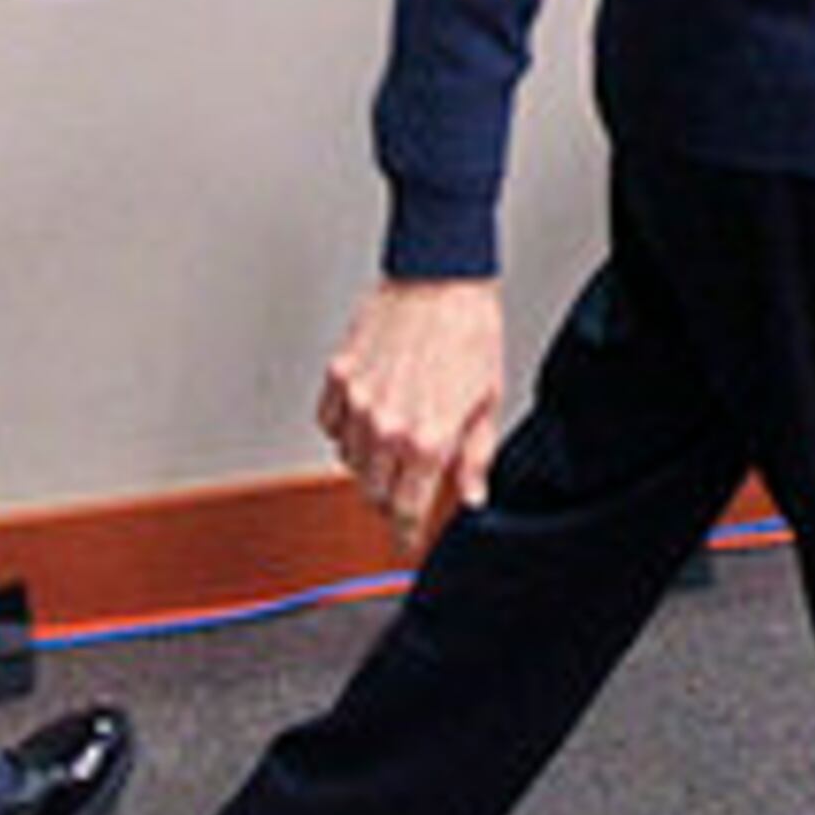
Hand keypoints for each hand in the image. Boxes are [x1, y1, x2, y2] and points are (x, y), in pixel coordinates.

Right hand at [316, 278, 503, 555]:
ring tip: (391, 446)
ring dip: (367, 464)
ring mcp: (357, 401)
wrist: (440, 275)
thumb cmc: (469, 328)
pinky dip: (343, 431)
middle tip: (405, 489)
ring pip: (348, 461)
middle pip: (374, 491)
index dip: (407, 531)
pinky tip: (365, 419)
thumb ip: (475, 456)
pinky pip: (328, 424)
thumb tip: (471, 494)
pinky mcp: (338, 375)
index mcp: (426, 438)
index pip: (406, 509)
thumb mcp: (487, 401)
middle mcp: (386, 425)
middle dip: (390, 498)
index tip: (407, 539)